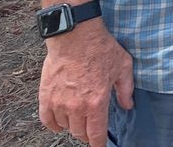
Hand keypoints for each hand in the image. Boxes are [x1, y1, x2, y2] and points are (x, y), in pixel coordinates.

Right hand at [38, 21, 133, 146]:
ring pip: (64, 127)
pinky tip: (60, 121)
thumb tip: (127, 105)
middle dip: (87, 133)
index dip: (98, 144)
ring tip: (78, 117)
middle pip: (79, 132)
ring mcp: (59, 102)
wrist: (76, 35)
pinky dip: (54, 124)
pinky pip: (47, 120)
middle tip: (91, 128)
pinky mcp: (45, 96)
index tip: (100, 146)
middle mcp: (76, 106)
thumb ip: (126, 89)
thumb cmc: (100, 48)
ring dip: (72, 125)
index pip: (96, 134)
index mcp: (97, 102)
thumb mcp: (123, 67)